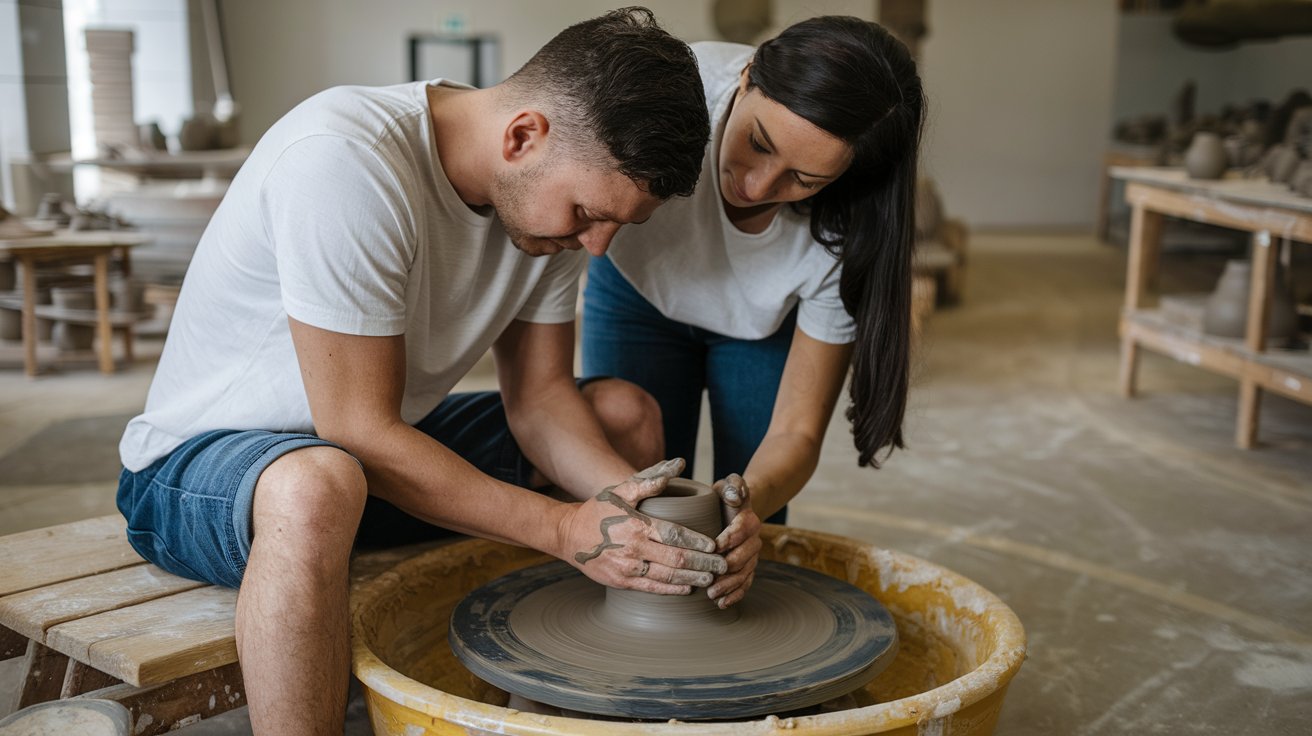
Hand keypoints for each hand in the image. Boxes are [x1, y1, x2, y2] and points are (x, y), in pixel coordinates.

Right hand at [561, 458, 726, 593]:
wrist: (567, 535)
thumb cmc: (598, 509)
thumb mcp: (621, 490)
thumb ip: (650, 479)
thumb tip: (678, 465)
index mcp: (636, 525)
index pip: (675, 535)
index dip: (697, 542)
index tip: (715, 544)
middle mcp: (633, 548)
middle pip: (676, 559)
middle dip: (703, 563)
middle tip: (723, 565)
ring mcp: (627, 568)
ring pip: (667, 577)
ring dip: (692, 579)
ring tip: (712, 579)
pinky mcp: (621, 582)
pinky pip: (652, 588)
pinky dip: (672, 590)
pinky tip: (688, 588)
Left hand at [706, 473, 761, 607]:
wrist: (736, 511)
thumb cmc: (725, 497)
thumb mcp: (728, 486)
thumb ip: (733, 486)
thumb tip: (735, 498)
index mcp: (749, 521)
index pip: (739, 531)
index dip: (727, 539)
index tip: (712, 547)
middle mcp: (754, 540)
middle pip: (743, 558)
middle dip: (726, 569)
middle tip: (708, 577)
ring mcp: (752, 557)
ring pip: (744, 574)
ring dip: (729, 586)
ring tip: (711, 594)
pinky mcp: (747, 569)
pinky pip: (745, 584)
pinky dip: (735, 595)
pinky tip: (721, 604)